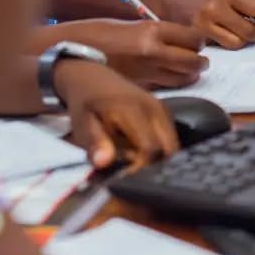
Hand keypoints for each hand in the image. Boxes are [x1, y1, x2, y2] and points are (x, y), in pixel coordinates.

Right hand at [41, 19, 208, 89]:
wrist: (71, 51)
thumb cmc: (97, 33)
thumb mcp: (131, 26)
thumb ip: (155, 33)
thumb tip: (178, 42)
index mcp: (152, 29)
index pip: (192, 38)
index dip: (199, 42)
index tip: (197, 43)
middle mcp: (153, 50)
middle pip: (193, 60)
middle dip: (200, 61)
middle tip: (201, 62)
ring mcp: (146, 71)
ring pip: (184, 77)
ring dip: (190, 75)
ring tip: (189, 72)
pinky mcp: (139, 86)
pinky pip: (166, 87)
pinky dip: (173, 84)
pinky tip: (169, 80)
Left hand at [54, 59, 178, 168]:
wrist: (92, 77)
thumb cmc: (86, 103)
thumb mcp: (82, 123)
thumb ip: (94, 143)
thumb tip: (104, 163)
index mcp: (134, 110)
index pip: (151, 148)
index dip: (141, 168)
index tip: (126, 177)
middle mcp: (154, 108)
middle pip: (169, 149)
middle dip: (155, 167)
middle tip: (133, 172)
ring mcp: (162, 109)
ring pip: (173, 145)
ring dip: (159, 159)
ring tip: (135, 163)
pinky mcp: (164, 111)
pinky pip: (170, 137)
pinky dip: (160, 150)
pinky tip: (141, 153)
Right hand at [166, 0, 254, 49]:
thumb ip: (244, 1)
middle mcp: (216, 7)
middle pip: (249, 30)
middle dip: (254, 33)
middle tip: (250, 31)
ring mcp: (205, 24)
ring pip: (236, 43)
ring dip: (240, 41)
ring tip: (235, 35)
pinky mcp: (197, 37)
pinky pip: (221, 47)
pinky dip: (225, 44)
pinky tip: (221, 37)